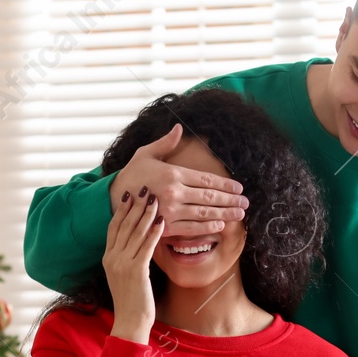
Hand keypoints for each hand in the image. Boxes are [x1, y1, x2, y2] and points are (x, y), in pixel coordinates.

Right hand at [103, 187, 161, 343]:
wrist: (129, 322)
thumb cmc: (131, 301)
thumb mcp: (125, 276)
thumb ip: (128, 259)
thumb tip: (140, 243)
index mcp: (108, 258)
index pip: (113, 227)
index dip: (121, 209)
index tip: (128, 194)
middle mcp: (112, 258)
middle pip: (124, 225)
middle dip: (135, 205)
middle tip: (143, 187)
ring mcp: (122, 264)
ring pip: (135, 232)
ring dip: (146, 213)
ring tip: (154, 197)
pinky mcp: (136, 271)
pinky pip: (146, 246)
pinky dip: (154, 231)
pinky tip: (162, 220)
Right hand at [109, 123, 249, 238]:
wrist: (111, 200)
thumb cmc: (130, 175)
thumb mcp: (145, 154)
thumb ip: (165, 143)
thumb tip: (179, 128)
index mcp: (173, 173)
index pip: (206, 179)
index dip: (225, 184)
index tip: (238, 188)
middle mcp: (174, 192)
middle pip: (210, 197)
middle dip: (231, 200)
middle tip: (246, 203)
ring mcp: (170, 211)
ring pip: (204, 213)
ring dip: (225, 214)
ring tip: (240, 214)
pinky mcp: (165, 227)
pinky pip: (191, 228)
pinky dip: (207, 226)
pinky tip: (220, 225)